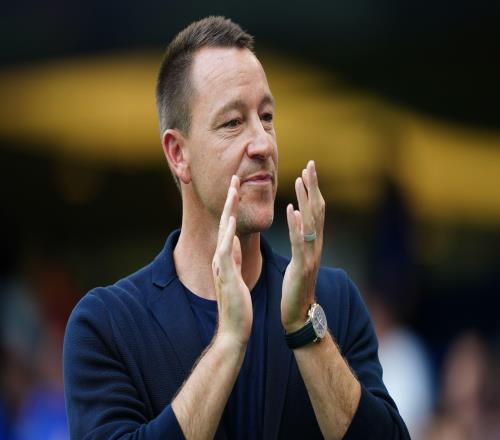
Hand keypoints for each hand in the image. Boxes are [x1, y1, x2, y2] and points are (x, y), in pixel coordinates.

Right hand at [212, 175, 252, 346]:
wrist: (234, 329)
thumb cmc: (237, 304)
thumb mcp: (234, 274)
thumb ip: (232, 257)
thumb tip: (232, 239)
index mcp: (225, 257)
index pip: (229, 226)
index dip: (232, 206)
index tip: (237, 187)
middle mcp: (220, 258)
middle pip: (225, 223)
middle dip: (229, 199)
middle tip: (234, 177)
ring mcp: (221, 266)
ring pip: (224, 232)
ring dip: (228, 210)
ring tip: (232, 189)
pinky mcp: (226, 276)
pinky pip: (225, 251)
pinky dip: (227, 234)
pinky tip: (231, 220)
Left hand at [281, 160, 325, 332]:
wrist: (298, 314)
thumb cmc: (295, 286)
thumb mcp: (298, 258)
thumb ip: (300, 238)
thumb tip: (297, 218)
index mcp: (313, 243)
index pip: (315, 211)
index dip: (312, 190)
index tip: (308, 170)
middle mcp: (315, 246)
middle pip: (317, 211)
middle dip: (313, 187)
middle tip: (309, 165)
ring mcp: (310, 256)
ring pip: (310, 223)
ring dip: (305, 199)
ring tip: (300, 180)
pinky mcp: (301, 267)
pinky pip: (299, 242)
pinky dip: (297, 225)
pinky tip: (293, 210)